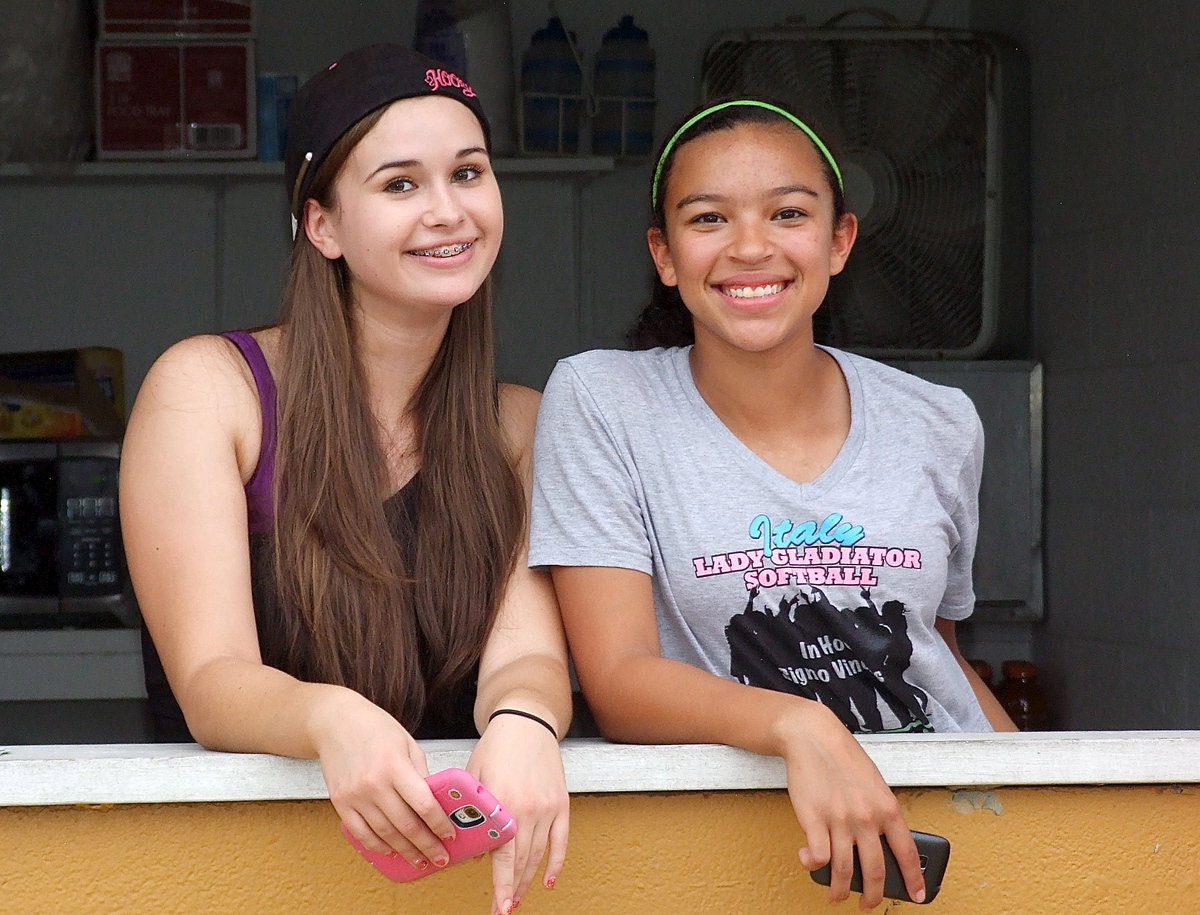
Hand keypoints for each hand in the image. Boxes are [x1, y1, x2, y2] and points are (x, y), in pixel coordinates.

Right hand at [312, 688, 456, 873]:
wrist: (334, 722)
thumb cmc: (374, 728)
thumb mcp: (407, 743)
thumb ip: (421, 773)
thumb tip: (435, 801)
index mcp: (395, 766)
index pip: (423, 805)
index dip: (439, 824)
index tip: (450, 835)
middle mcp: (374, 784)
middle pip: (406, 825)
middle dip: (427, 845)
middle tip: (440, 857)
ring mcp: (355, 796)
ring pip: (385, 834)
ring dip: (405, 851)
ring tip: (420, 861)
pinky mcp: (340, 803)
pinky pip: (361, 833)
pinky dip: (377, 846)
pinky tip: (391, 851)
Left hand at [468, 712, 568, 914]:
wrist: (526, 721)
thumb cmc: (497, 746)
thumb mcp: (474, 777)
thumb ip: (470, 813)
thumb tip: (468, 849)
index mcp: (505, 803)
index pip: (504, 856)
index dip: (501, 885)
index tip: (498, 908)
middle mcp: (530, 809)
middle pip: (522, 861)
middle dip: (511, 890)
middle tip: (503, 909)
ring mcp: (548, 808)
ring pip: (539, 855)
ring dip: (528, 881)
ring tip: (516, 899)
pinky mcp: (561, 804)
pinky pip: (561, 841)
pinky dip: (556, 863)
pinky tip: (548, 880)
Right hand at [777, 702, 924, 909]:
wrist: (813, 736)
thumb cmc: (843, 757)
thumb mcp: (874, 783)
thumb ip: (881, 812)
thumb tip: (882, 842)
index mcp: (887, 808)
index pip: (907, 853)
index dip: (913, 879)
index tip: (918, 895)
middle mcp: (866, 818)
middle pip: (874, 871)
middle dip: (872, 896)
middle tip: (868, 904)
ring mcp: (839, 821)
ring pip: (843, 871)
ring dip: (839, 890)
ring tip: (836, 896)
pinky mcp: (813, 820)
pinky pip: (817, 857)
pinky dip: (813, 866)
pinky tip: (811, 863)